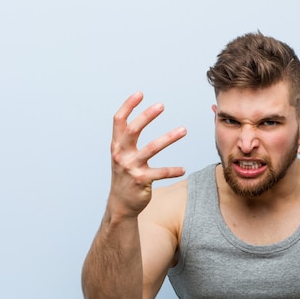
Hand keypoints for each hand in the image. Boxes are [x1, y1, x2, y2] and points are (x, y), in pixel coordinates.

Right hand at [108, 92, 186, 218]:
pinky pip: (161, 173)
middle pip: (133, 130)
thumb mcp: (120, 156)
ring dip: (169, 138)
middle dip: (146, 116)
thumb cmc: (124, 176)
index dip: (128, 106)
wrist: (121, 204)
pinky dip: (173, 170)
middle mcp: (121, 154)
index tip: (140, 94)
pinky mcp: (141, 180)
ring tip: (184, 130)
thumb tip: (138, 117)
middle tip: (161, 105)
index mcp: (116, 146)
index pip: (118, 121)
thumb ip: (125, 139)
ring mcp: (130, 168)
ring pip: (152, 148)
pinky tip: (183, 170)